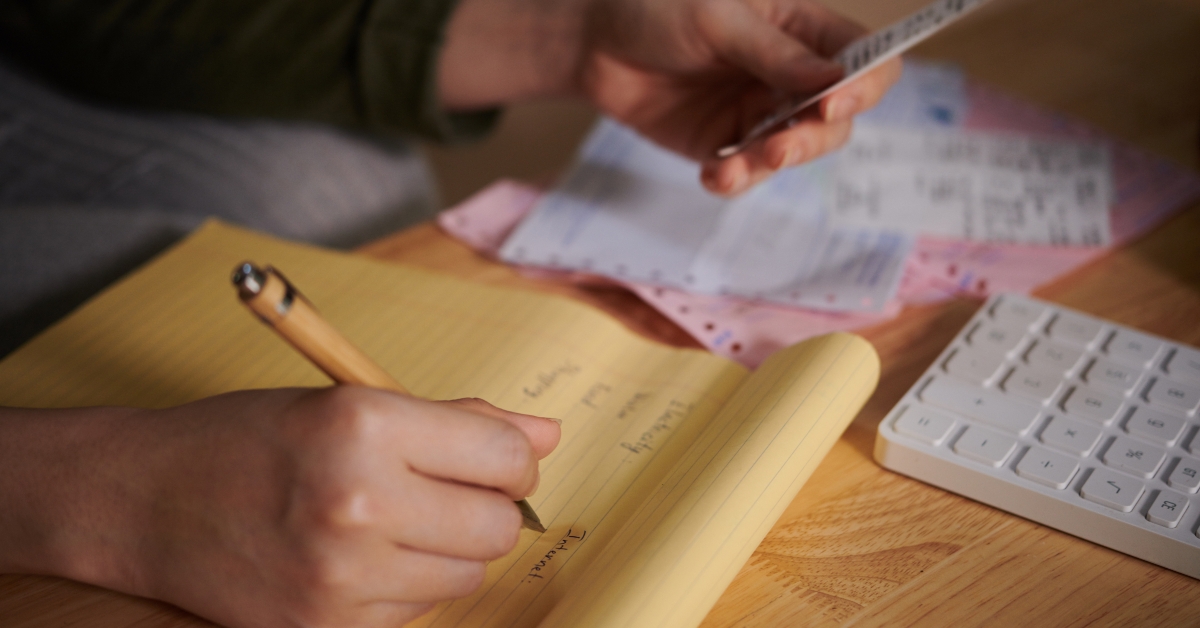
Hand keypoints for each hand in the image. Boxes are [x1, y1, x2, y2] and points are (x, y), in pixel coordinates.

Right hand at [0, 389, 560, 627]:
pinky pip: (418, 611)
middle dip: (486, 508)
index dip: (513, 461)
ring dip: (448, 550)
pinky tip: (361, 556)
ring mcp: (339, 576)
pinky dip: (406, 585)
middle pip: (497, 527)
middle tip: (444, 490)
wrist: (144, 499)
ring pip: (466, 575)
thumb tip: (544, 436)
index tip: (497, 461)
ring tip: (394, 521)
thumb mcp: (351, 401)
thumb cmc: (249, 438)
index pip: (506, 460)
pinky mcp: (324, 625)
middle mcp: (357, 502)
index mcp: (365, 426)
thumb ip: (457, 419)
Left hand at [580, 0, 901, 194]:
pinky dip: (735, 179)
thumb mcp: (717, 19)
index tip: (836, 101)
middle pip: (837, 118)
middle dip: (814, 138)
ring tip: (735, 164)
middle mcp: (789, 75)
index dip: (864, 83)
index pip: (864, 59)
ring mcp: (758, 113)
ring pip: (794, 152)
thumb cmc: (657, 6)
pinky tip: (712, 173)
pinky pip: (746, 173)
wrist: (593, 40)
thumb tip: (832, 81)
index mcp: (802, 29)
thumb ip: (773, 53)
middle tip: (781, 148)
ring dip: (771, 164)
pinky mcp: (724, 144)